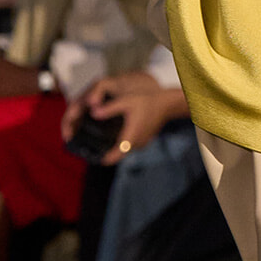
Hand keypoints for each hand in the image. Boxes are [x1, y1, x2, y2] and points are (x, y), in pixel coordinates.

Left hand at [68, 75, 182, 164]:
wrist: (167, 103)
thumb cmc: (147, 101)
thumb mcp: (126, 101)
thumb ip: (109, 108)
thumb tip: (93, 113)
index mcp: (131, 137)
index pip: (116, 156)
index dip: (105, 159)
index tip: (94, 158)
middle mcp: (136, 144)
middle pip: (119, 153)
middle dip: (107, 151)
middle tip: (93, 147)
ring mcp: (142, 143)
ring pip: (125, 149)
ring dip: (116, 147)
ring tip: (103, 140)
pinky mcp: (145, 140)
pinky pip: (131, 145)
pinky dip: (124, 142)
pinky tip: (118, 133)